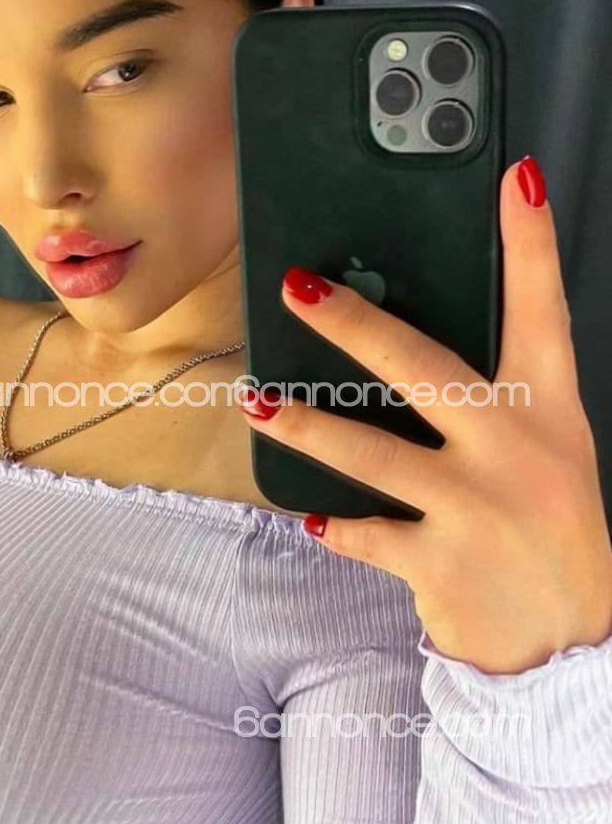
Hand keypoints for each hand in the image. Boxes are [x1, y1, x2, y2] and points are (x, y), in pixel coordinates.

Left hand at [239, 156, 611, 673]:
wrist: (565, 644)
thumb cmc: (549, 533)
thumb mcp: (545, 456)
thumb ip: (492, 405)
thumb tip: (398, 353)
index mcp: (548, 412)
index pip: (542, 311)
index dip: (530, 243)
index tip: (513, 179)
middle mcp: (514, 450)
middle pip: (422, 368)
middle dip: (354, 325)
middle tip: (298, 288)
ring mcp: (476, 507)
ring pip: (370, 453)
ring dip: (307, 425)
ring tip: (258, 403)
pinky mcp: (438, 561)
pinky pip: (364, 533)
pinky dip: (334, 526)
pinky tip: (310, 518)